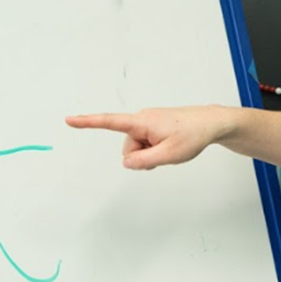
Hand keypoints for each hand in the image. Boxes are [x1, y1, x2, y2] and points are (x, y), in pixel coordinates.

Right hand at [65, 106, 226, 169]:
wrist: (211, 123)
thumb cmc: (193, 135)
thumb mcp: (168, 155)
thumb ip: (144, 162)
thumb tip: (126, 163)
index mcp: (142, 122)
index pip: (110, 122)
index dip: (88, 123)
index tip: (70, 120)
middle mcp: (142, 119)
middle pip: (129, 147)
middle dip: (143, 156)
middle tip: (166, 152)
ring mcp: (148, 121)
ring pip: (138, 147)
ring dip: (151, 153)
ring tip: (171, 147)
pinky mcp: (154, 125)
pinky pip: (146, 143)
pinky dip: (155, 149)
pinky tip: (170, 145)